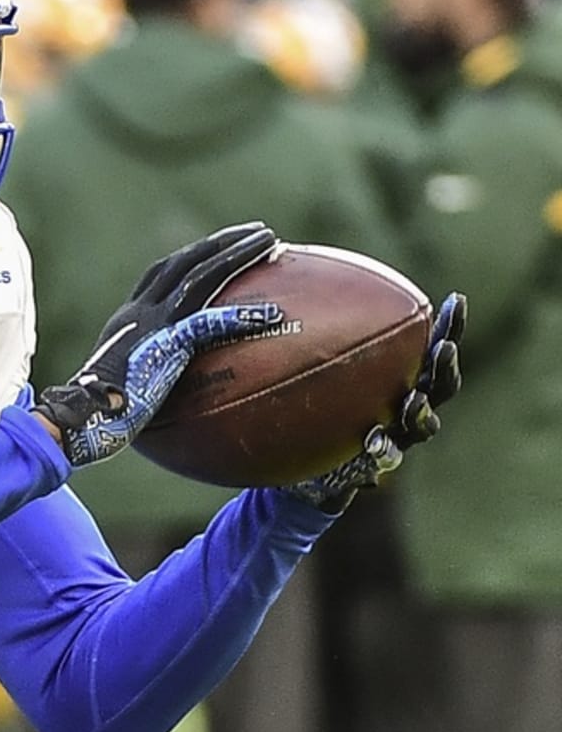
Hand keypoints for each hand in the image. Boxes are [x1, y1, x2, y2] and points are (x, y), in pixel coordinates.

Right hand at [34, 223, 281, 466]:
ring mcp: (152, 325)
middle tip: (258, 232)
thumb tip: (168, 398)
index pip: (160, 275)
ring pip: (200, 276)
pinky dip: (240, 317)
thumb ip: (147, 378)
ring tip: (270, 243)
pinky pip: (208, 324)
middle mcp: (139, 312)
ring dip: (237, 255)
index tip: (217, 247)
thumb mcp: (120, 388)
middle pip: (185, 262)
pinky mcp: (165, 346)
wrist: (77, 419)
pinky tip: (273, 314)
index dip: (190, 256)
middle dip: (221, 242)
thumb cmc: (94, 418)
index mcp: (128, 319)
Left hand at [285, 291, 465, 508]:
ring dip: (420, 414)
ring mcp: (392, 440)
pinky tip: (372, 446)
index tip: (454, 300)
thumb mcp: (302, 363)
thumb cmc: (302, 403)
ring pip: (421, 428)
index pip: (430, 347)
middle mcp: (402, 407)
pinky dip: (379, 454)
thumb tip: (277, 261)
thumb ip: (303, 326)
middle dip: (445, 367)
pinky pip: (382, 461)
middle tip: (442, 350)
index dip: (448, 327)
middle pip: (441, 387)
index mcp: (398, 378)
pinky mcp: (368, 471)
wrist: (291, 462)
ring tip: (412, 402)